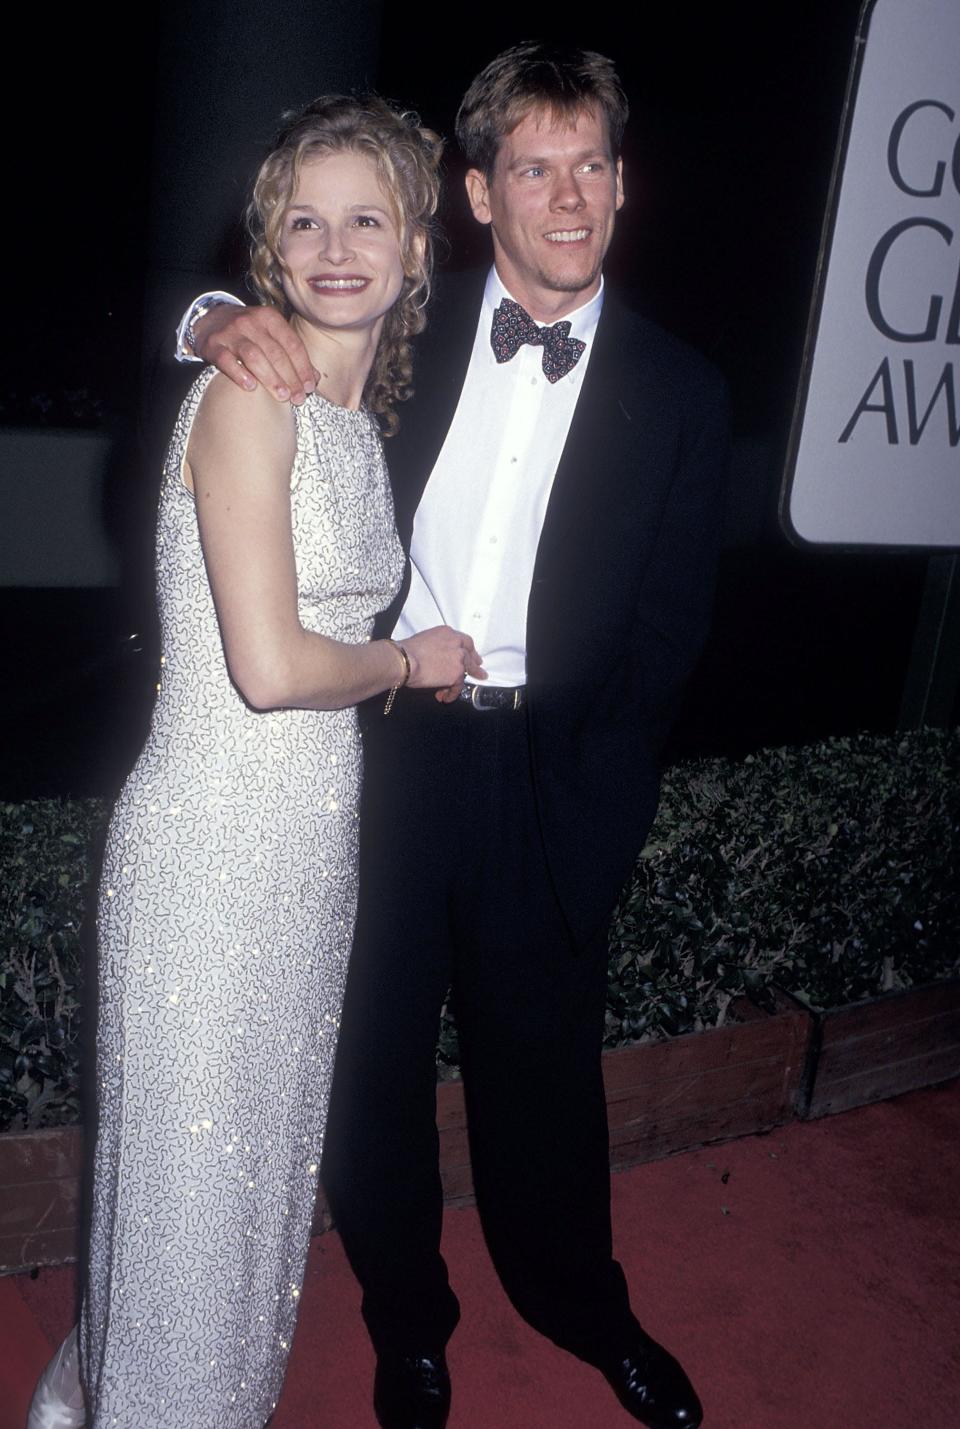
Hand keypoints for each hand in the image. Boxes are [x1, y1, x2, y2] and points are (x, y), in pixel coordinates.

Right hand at [193, 305, 317, 404]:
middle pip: (275, 352)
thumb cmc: (249, 333)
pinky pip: (227, 360)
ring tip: (281, 396)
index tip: (309, 388)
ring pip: (254, 356)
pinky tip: (251, 388)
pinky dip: (240, 374)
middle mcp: (251, 322)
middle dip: (290, 377)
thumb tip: (315, 379)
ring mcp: (231, 333)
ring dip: (270, 378)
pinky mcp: (213, 345)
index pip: (292, 344)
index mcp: (270, 318)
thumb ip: (293, 354)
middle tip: (298, 398)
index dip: (303, 367)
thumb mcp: (271, 335)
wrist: (210, 319)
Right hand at [401, 627, 485, 701]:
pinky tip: (445, 697)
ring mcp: (458, 659)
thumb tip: (434, 657)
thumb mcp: (423, 640)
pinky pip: (458, 686)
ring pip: (465, 671)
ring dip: (460, 682)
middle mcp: (456, 643)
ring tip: (453, 691)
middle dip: (474, 663)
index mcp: (447, 633)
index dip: (467, 649)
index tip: (471, 655)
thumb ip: (435, 646)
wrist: (405, 660)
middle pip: (469, 654)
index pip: (463, 640)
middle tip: (478, 670)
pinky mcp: (456, 674)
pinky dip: (452, 693)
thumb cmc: (406, 651)